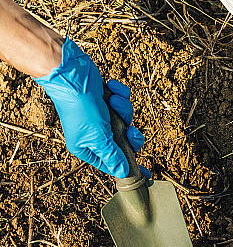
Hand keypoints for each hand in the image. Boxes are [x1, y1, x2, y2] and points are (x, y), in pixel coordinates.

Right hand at [34, 38, 148, 178]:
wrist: (72, 74)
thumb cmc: (81, 107)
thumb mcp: (99, 137)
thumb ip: (112, 155)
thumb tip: (123, 172)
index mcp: (87, 147)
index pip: (111, 163)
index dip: (127, 166)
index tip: (145, 173)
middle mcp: (93, 133)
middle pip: (124, 142)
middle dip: (130, 134)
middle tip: (131, 131)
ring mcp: (101, 115)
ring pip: (126, 119)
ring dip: (123, 109)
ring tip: (114, 102)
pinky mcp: (106, 99)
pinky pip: (123, 101)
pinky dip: (119, 94)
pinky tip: (111, 90)